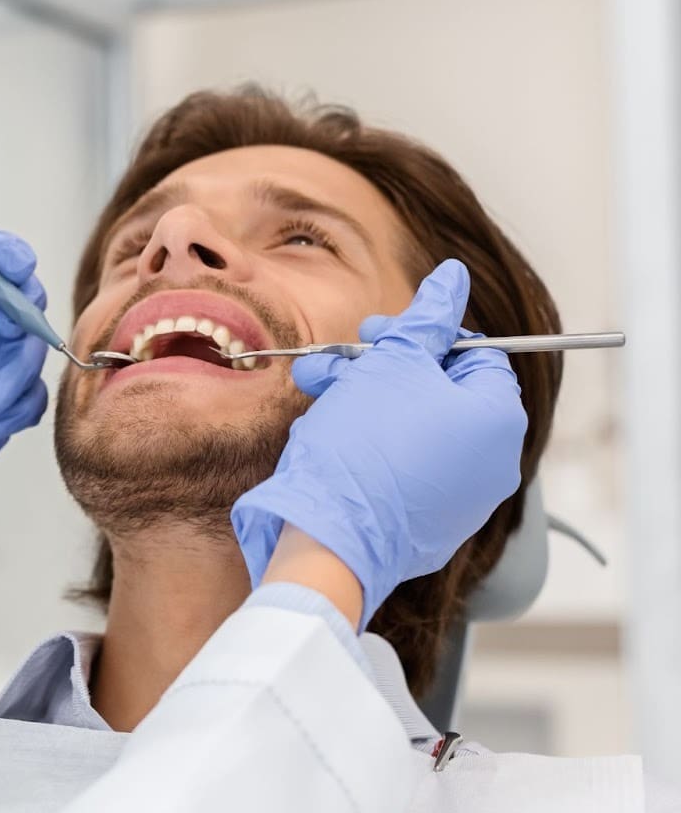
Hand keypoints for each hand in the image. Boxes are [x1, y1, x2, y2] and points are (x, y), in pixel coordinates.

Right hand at [230, 259, 527, 623]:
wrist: (330, 536)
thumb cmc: (364, 445)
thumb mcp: (392, 364)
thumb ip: (427, 319)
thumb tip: (453, 276)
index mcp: (497, 418)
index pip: (474, 353)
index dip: (421, 336)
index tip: (378, 336)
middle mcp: (492, 462)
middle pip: (439, 390)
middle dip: (382, 366)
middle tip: (342, 358)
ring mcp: (461, 499)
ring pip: (413, 427)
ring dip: (363, 399)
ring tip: (315, 388)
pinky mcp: (426, 524)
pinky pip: (403, 467)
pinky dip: (369, 444)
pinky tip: (327, 431)